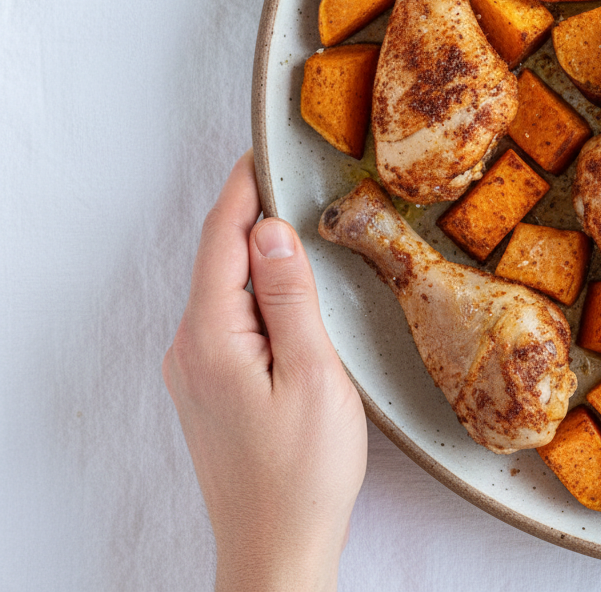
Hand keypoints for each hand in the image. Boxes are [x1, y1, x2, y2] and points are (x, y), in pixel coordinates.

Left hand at [163, 151, 366, 591]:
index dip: (243, 189)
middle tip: (297, 181)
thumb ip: (290, 297)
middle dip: (253, 217)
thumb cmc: (304, 472)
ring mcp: (194, 372)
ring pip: (224, 292)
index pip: (222, 238)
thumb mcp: (313, 375)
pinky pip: (228, 321)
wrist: (276, 548)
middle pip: (218, 260)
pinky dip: (257, 296)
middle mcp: (189, 349)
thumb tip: (272, 229)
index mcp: (211, 337)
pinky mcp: (209, 390)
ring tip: (304, 233)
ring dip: (258, 259)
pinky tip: (290, 299)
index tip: (266, 150)